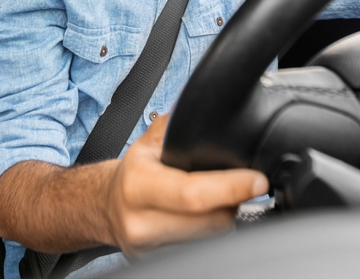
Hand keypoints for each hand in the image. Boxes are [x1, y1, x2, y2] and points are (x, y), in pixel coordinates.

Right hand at [106, 113, 267, 255]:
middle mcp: (141, 221)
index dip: (230, 188)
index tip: (257, 181)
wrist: (102, 207)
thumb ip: (177, 123)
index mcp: (138, 185)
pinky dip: (212, 232)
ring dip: (225, 219)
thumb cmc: (132, 173)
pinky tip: (209, 217)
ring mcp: (149, 248)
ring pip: (210, 238)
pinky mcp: (158, 262)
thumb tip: (203, 97)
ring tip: (224, 200)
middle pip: (211, 222)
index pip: (192, 193)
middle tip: (244, 186)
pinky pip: (201, 248)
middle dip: (234, 203)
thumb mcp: (148, 143)